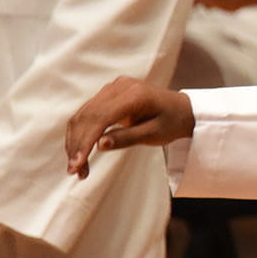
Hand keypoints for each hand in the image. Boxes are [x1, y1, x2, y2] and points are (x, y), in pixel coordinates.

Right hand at [65, 76, 193, 177]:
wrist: (182, 108)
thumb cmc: (172, 122)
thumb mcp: (155, 134)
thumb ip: (127, 138)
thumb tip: (99, 145)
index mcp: (134, 94)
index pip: (100, 117)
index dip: (85, 141)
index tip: (77, 164)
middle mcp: (119, 86)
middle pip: (87, 116)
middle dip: (77, 145)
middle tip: (74, 170)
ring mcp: (112, 88)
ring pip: (83, 115)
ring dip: (75, 141)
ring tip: (76, 167)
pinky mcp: (108, 93)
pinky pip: (87, 113)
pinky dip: (80, 133)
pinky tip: (79, 152)